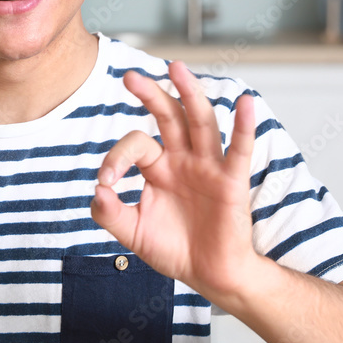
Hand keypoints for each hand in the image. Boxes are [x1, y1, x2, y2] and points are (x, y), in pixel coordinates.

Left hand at [90, 61, 256, 300]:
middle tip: (130, 76)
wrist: (209, 275)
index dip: (117, 157)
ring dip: (189, 94)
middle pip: (168, 116)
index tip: (107, 182)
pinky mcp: (231, 182)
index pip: (136, 144)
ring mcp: (208, 167)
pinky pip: (238, 151)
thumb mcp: (132, 232)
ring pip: (200, 123)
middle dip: (150, 94)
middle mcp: (183, 159)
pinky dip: (244, 127)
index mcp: (158, 166)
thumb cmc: (173, 249)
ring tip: (177, 68)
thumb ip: (110, 213)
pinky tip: (245, 104)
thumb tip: (97, 190)